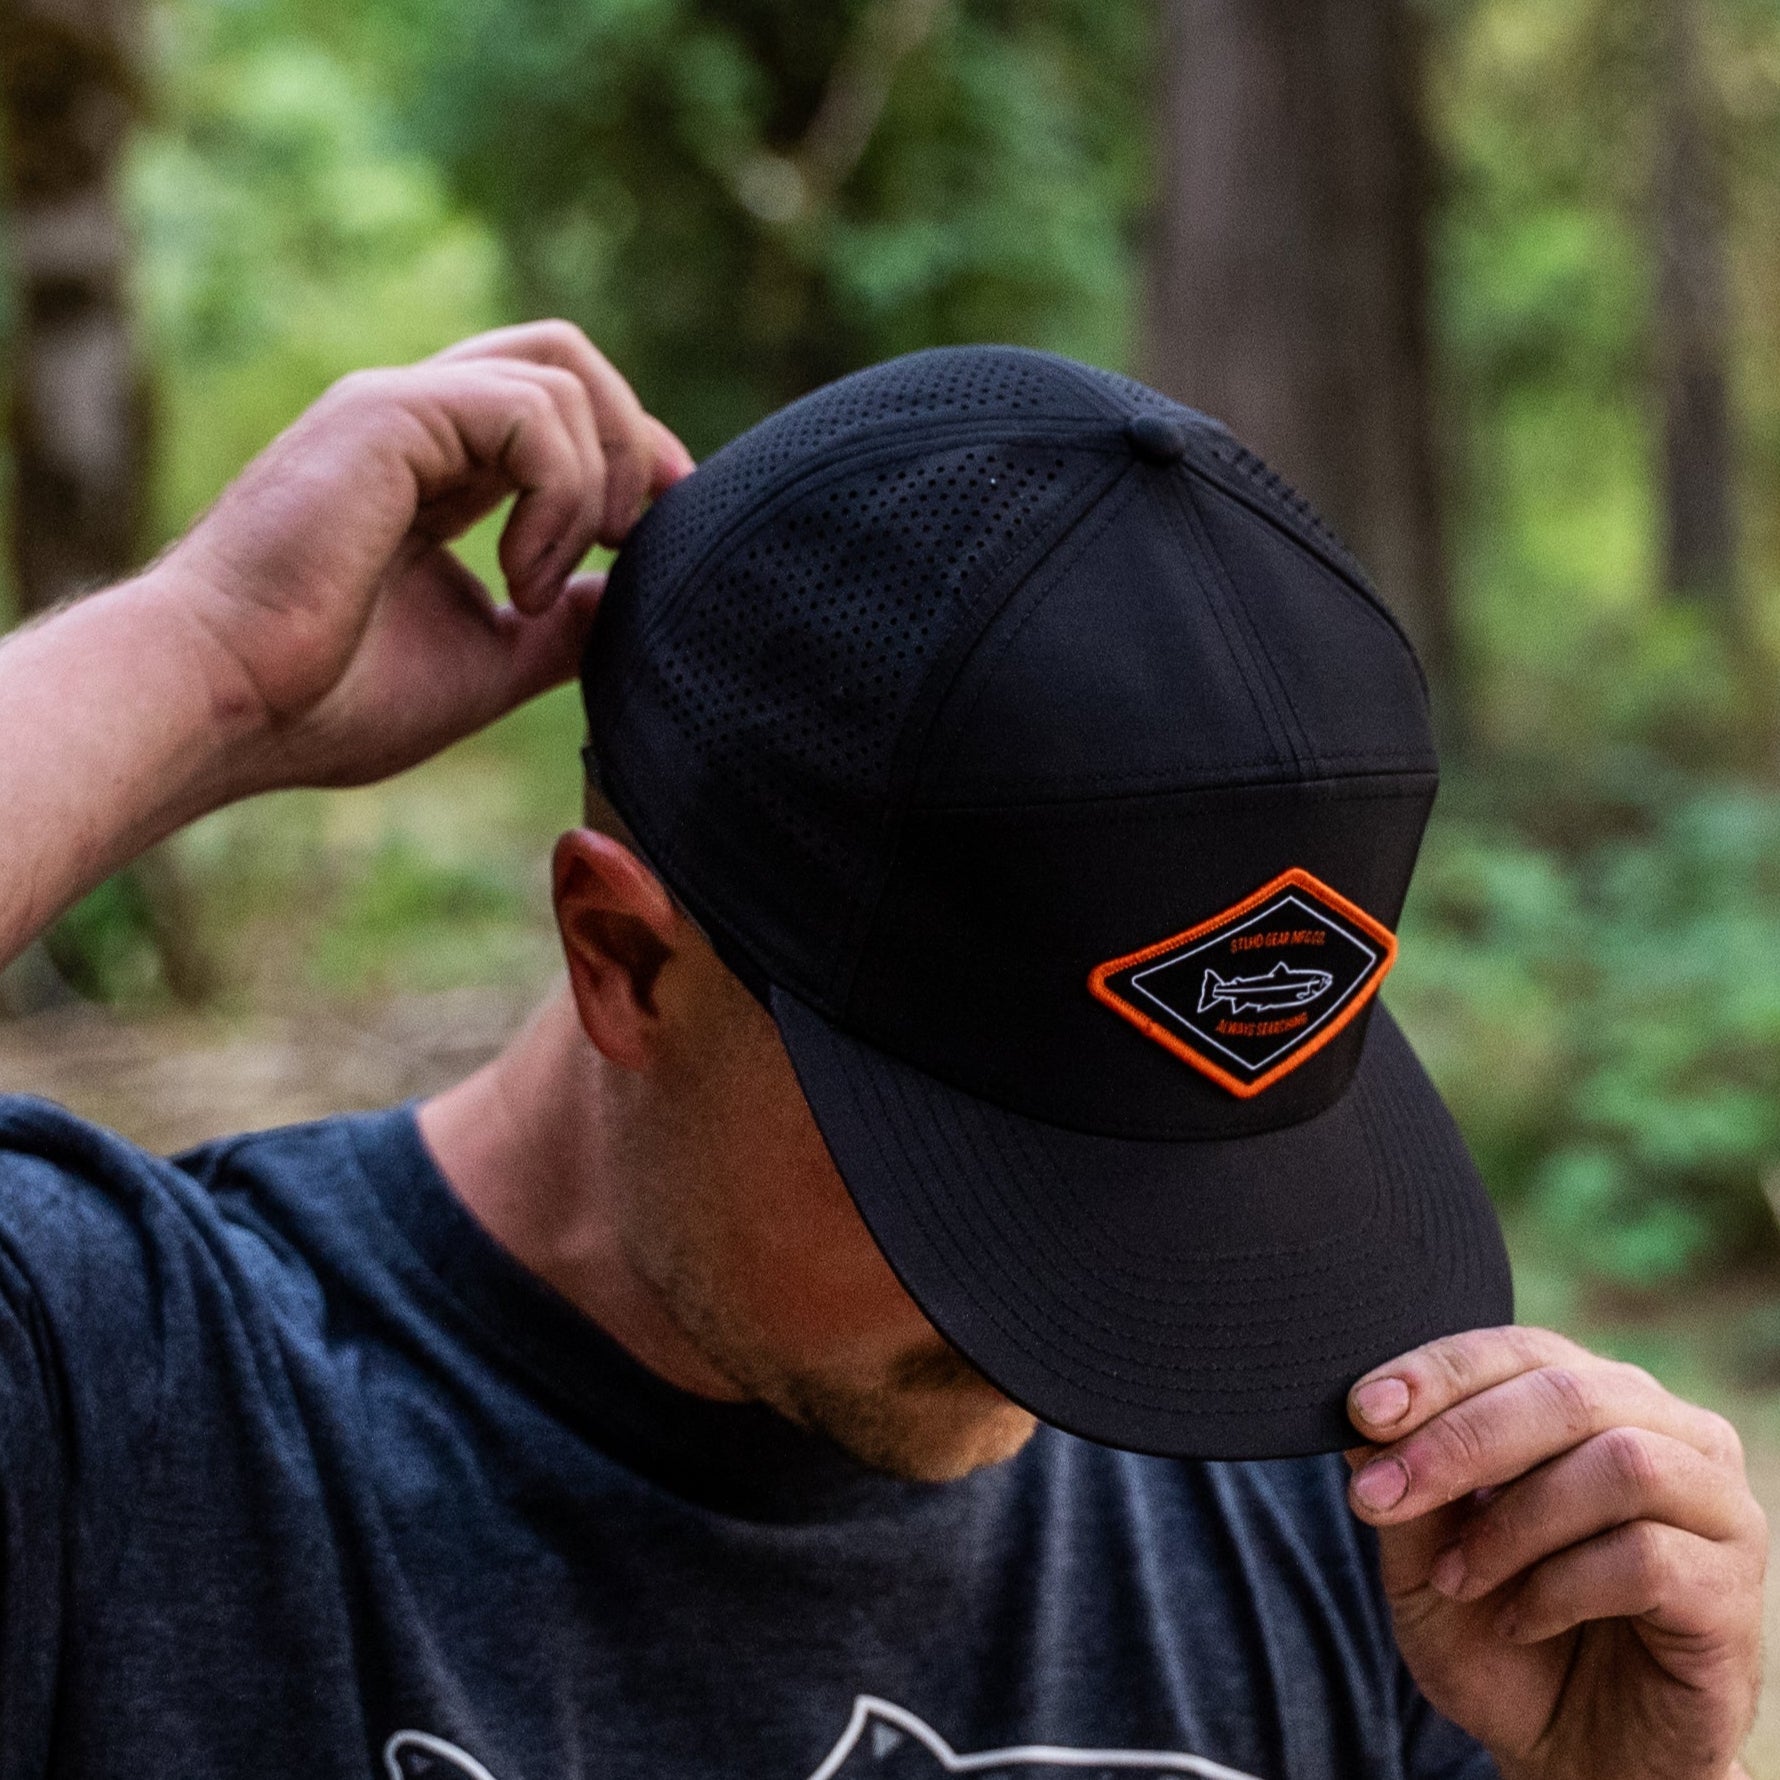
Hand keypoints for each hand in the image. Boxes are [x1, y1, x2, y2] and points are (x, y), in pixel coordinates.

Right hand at [153, 320, 693, 791]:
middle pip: (566, 358)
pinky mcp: (386, 413)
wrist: (227, 705)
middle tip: (638, 539)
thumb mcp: (485, 661)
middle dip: (633, 441)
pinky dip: (558, 494)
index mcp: (436, 471)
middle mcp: (417, 422)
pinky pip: (531, 411)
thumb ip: (558, 623)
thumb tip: (626, 601)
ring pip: (560, 376)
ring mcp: (398, 407)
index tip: (659, 538)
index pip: (555, 412)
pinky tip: (516, 579)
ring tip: (534, 590)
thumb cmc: (327, 699)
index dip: (628, 457)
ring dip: (588, 492)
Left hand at [1344, 1327, 1765, 1778]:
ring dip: (1514, 1521)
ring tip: (1457, 1577)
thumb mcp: (1424, 1561)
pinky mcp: (1731, 1590)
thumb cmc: (1501, 1637)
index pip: (1519, 1350)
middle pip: (1568, 1392)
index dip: (1439, 1372)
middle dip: (1459, 1440)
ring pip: (1620, 1463)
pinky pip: (1649, 1557)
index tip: (1362, 1411)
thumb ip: (1405, 1487)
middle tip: (1382, 1497)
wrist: (1576, 1757)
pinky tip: (1521, 1621)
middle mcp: (1669, 1434)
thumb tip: (1362, 1421)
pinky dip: (1562, 1587)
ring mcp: (1715, 1509)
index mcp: (1596, 1400)